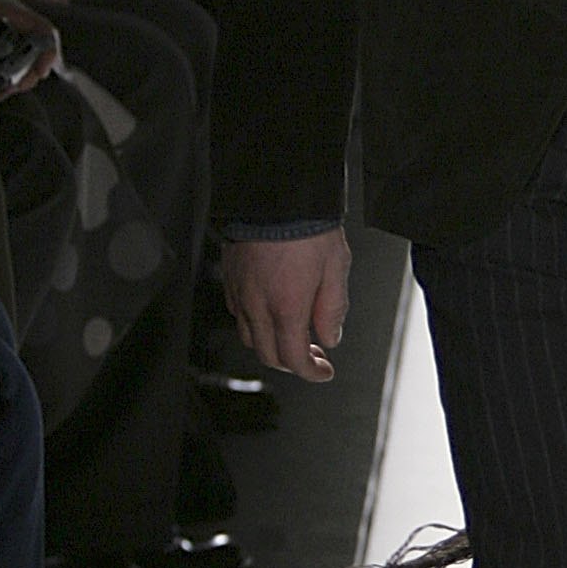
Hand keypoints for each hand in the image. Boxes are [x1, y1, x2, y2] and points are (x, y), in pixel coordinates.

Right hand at [223, 230, 349, 382]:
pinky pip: (237, 313)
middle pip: (268, 355)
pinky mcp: (230, 278)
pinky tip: (272, 310)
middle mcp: (257, 305)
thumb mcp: (336, 268)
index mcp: (286, 307)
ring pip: (249, 337)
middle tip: (313, 353)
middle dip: (293, 362)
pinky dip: (255, 322)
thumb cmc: (307, 226)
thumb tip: (330, 337)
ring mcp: (240, 292)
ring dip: (272, 343)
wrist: (276, 194)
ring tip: (293, 331)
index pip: (293, 359)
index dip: (311, 373)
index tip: (324, 370)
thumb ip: (333, 308)